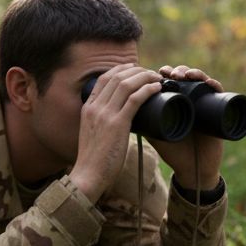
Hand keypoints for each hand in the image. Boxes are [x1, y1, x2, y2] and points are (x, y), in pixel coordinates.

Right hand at [69, 64, 163, 202]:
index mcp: (88, 108)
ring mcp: (105, 115)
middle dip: (136, 70)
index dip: (121, 70)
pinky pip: (135, 99)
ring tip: (157, 78)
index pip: (104, 78)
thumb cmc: (94, 160)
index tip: (136, 70)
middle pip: (116, 77)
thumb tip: (120, 119)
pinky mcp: (117, 124)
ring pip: (126, 84)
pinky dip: (147, 90)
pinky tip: (157, 88)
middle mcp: (95, 107)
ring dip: (144, 77)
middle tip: (151, 73)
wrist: (88, 175)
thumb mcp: (93, 134)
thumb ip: (102, 124)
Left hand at [150, 65, 224, 189]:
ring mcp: (205, 104)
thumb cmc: (173, 151)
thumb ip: (141, 121)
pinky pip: (219, 94)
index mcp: (175, 102)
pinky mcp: (220, 111)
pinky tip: (209, 83)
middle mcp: (191, 99)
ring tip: (185, 75)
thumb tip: (122, 107)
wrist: (192, 169)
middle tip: (169, 73)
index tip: (155, 72)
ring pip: (201, 81)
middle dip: (177, 71)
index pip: (170, 81)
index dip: (163, 73)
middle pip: (185, 77)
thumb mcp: (154, 134)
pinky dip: (215, 85)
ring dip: (194, 73)